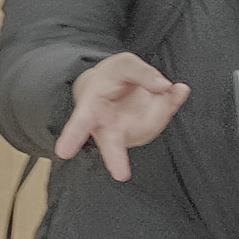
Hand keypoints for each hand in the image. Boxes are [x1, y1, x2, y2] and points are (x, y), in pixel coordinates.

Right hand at [54, 51, 186, 183]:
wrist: (115, 86)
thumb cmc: (112, 77)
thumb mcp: (123, 64)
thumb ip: (141, 72)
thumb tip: (164, 87)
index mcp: (90, 109)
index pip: (80, 123)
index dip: (72, 137)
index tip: (63, 153)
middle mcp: (108, 127)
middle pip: (111, 145)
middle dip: (116, 159)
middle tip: (121, 175)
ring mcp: (130, 132)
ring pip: (151, 124)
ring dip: (162, 106)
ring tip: (163, 86)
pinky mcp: (149, 130)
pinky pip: (165, 116)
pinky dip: (173, 101)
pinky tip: (176, 91)